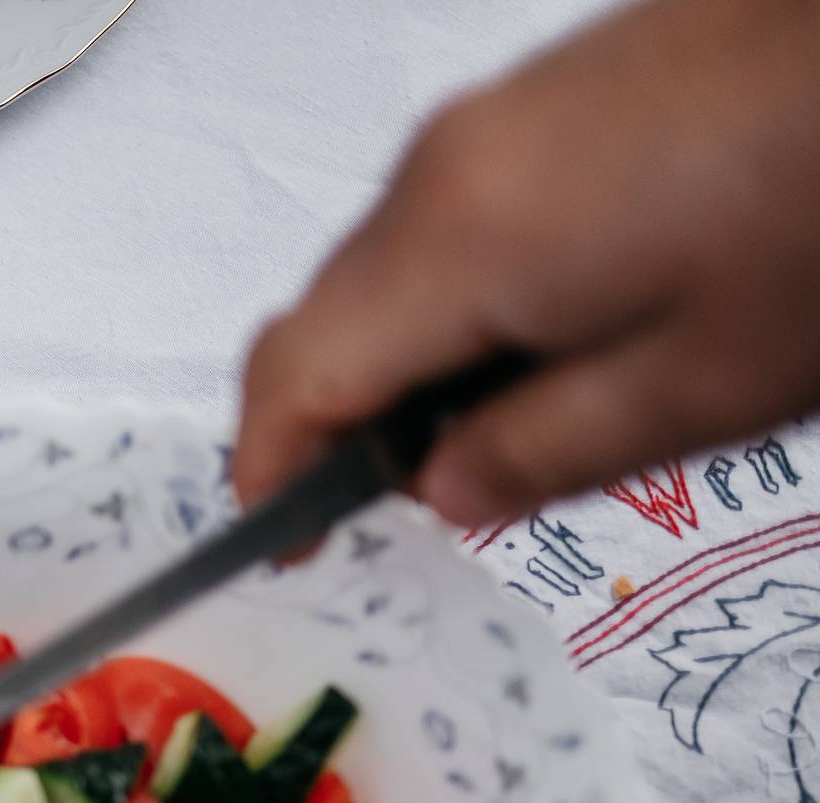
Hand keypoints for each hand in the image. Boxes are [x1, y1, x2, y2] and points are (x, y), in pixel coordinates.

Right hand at [235, 0, 819, 524]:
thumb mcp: (698, 389)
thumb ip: (538, 457)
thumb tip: (442, 489)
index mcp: (456, 245)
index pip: (292, 377)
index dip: (270, 474)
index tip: (291, 544)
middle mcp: (445, 165)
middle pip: (329, 319)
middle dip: (350, 423)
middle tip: (441, 498)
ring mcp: (494, 116)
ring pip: (390, 267)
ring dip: (417, 358)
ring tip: (531, 417)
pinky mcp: (551, 92)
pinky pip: (454, 212)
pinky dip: (467, 293)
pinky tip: (571, 326)